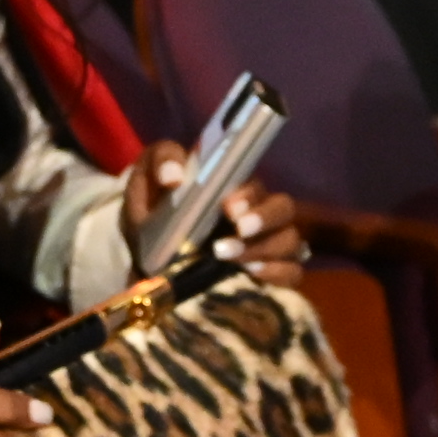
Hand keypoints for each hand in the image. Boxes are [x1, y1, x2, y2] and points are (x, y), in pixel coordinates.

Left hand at [118, 139, 304, 288]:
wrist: (145, 261)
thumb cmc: (153, 215)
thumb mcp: (147, 181)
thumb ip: (160, 161)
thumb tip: (173, 176)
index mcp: (232, 190)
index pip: (256, 185)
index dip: (249, 195)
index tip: (229, 207)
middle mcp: (256, 215)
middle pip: (283, 209)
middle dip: (264, 218)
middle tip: (238, 229)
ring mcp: (265, 245)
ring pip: (290, 240)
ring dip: (264, 248)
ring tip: (228, 257)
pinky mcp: (269, 275)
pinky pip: (291, 272)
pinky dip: (278, 272)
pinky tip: (252, 274)